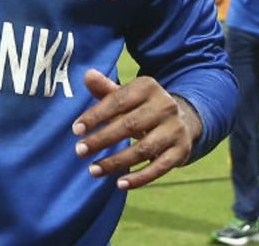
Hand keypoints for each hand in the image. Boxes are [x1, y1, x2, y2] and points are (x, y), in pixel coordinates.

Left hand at [72, 69, 200, 189]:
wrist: (182, 119)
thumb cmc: (141, 106)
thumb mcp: (126, 94)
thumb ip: (105, 88)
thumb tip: (87, 75)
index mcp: (147, 87)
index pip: (117, 101)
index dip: (95, 116)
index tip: (76, 130)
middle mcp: (165, 106)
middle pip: (129, 125)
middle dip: (101, 140)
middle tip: (79, 151)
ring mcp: (175, 129)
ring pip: (143, 149)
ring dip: (116, 162)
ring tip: (93, 170)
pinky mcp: (181, 151)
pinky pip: (159, 167)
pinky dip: (140, 178)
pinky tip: (120, 184)